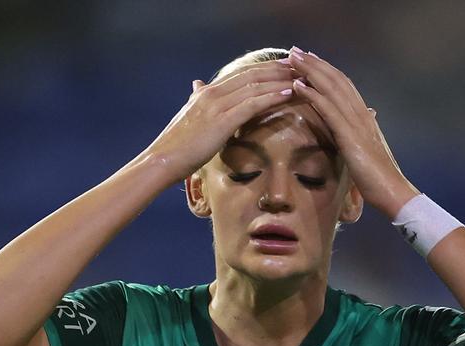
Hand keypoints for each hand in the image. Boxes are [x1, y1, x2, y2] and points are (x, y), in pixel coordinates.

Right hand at [143, 60, 302, 185]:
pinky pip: (252, 104)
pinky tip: (288, 94)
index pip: (241, 74)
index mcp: (206, 93)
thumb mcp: (188, 116)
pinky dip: (272, 97)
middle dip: (277, 70)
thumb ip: (197, 100)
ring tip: (301, 78)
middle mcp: (212, 93)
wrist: (163, 160)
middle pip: (251, 75)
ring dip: (280, 81)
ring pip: (255, 86)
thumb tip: (197, 85)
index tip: (284, 67)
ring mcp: (217, 105)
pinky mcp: (222, 121)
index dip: (264, 69)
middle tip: (299, 67)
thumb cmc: (177, 145)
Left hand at [286, 46, 419, 217]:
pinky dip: (313, 95)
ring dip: (310, 72)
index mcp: (365, 118)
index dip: (326, 71)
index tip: (310, 60)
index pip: (344, 86)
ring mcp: (357, 124)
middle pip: (336, 80)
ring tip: (292, 60)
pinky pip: (329, 110)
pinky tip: (298, 86)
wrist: (393, 192)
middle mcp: (362, 115)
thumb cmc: (378, 179)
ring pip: (332, 89)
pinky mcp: (350, 137)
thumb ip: (361, 135)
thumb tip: (363, 121)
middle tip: (295, 51)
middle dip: (315, 64)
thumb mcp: (367, 151)